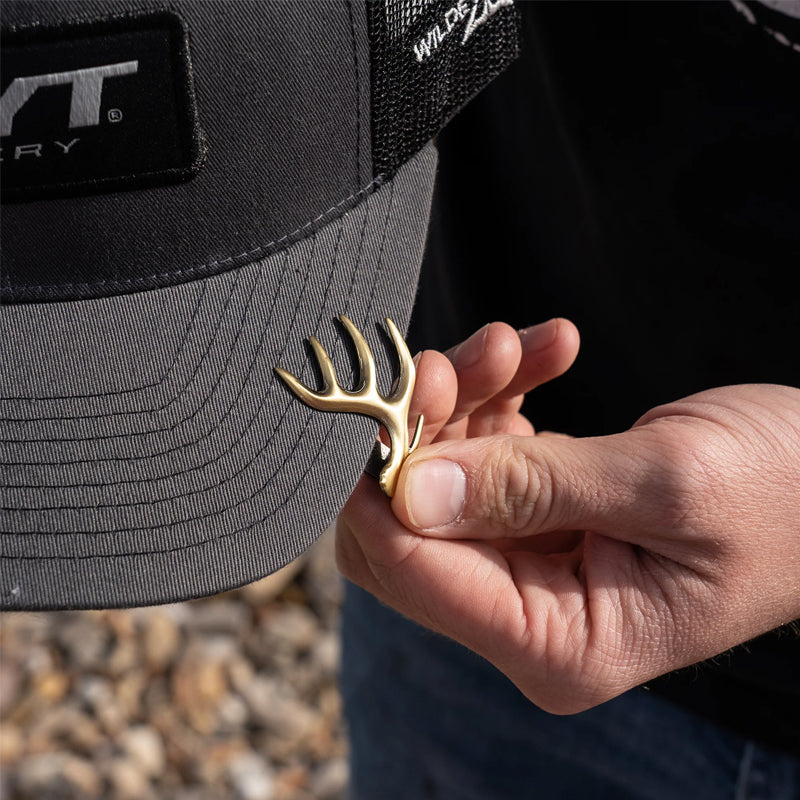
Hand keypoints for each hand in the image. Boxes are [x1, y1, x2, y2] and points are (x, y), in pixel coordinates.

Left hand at [337, 324, 799, 713]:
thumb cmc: (785, 491)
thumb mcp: (664, 483)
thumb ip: (531, 489)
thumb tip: (410, 492)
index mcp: (559, 643)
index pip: (413, 574)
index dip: (382, 485)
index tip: (392, 398)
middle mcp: (531, 617)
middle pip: (411, 526)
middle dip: (422, 434)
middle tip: (457, 361)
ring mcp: (532, 567)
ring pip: (442, 479)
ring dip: (466, 400)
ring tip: (517, 342)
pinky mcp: (542, 518)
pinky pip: (487, 455)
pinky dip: (503, 398)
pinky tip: (548, 350)